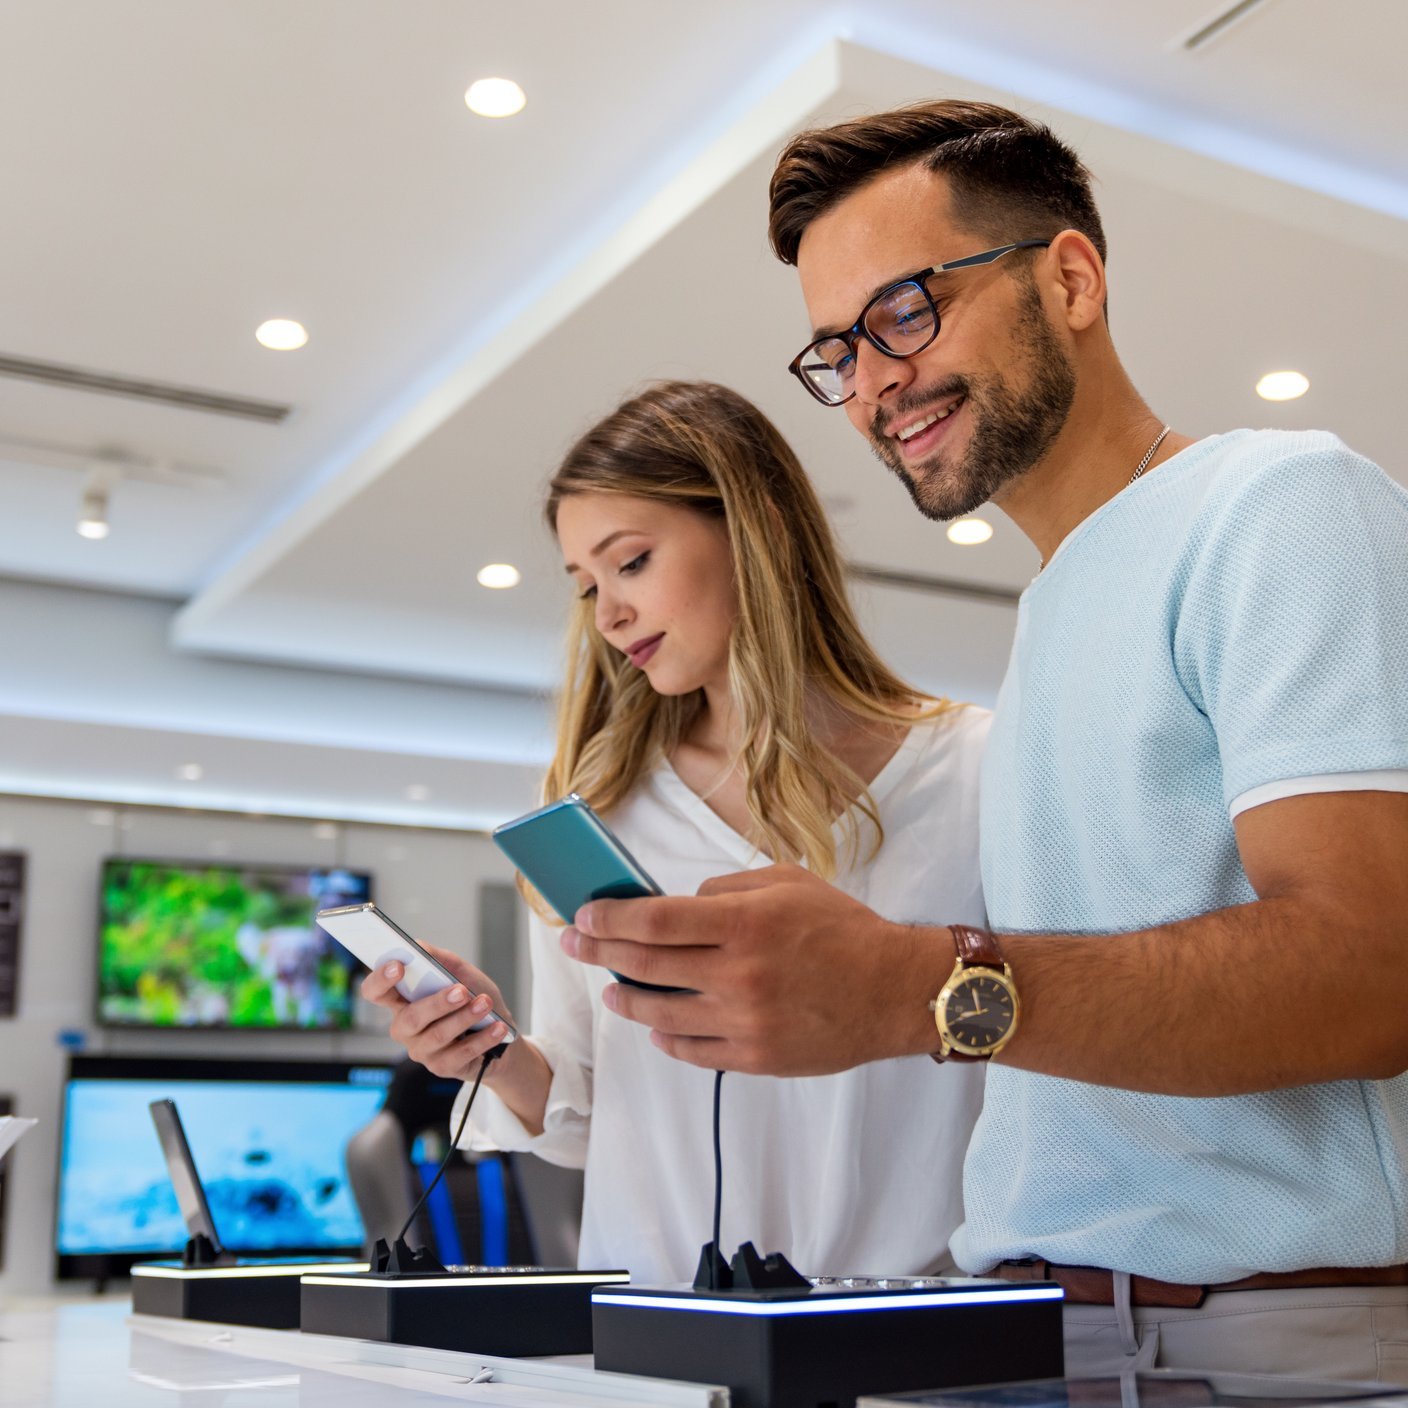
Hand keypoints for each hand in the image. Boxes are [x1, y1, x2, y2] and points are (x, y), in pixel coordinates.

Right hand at [360, 943, 516, 1083]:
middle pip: (409, 1018)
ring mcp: (422, 1050)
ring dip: (464, 1018)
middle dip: (437, 1003)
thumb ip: (440, 959)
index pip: (376, 992)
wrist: (500, 1032)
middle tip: (462, 991)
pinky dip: (482, 1038)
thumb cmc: (474, 998)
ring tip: (485, 1004)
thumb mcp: (461, 973)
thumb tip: (419, 945)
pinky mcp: (442, 1067)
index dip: (380, 980)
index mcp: (403, 1001)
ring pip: (437, 1036)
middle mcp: (406, 1028)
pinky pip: (460, 1054)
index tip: (398, 965)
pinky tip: (498, 1027)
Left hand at [561, 863, 956, 1075]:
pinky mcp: (755, 1058)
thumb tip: (675, 908)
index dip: (609, 918)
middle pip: (645, 965)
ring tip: (611, 989)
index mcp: (745, 924)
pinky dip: (665, 1036)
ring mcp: (744, 1022)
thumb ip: (725, 892)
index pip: (654, 921)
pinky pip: (691, 1050)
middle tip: (575, 943)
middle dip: (599, 952)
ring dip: (625, 999)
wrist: (895, 990)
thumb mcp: (786, 883)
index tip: (584, 915)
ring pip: (659, 1014)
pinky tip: (657, 1025)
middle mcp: (739, 975)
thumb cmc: (842, 929)